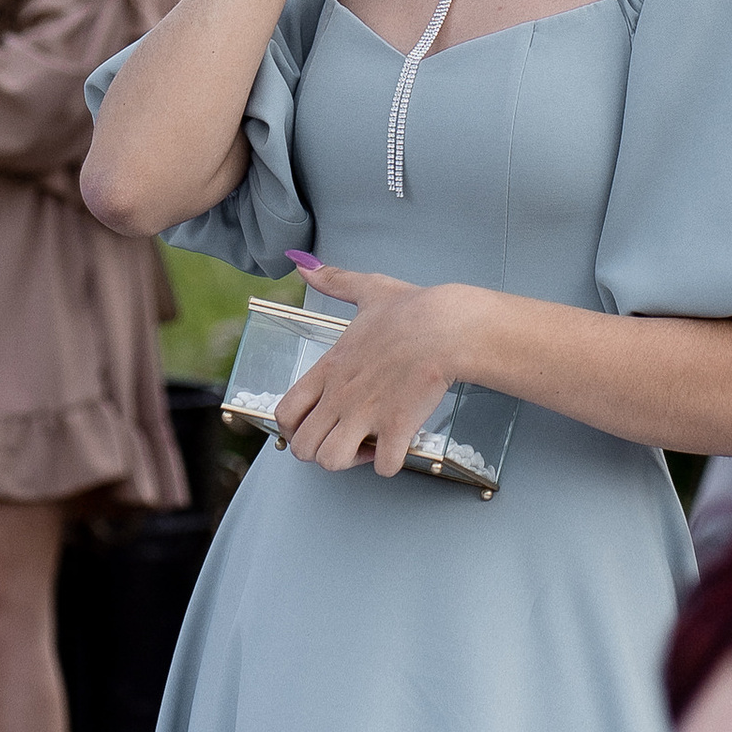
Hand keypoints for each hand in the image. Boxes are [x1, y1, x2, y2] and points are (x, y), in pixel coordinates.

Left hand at [271, 251, 461, 478]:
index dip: (294, 428)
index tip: (316, 423)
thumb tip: (303, 263)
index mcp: (329, 369)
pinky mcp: (397, 428)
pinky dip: (391, 464)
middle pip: (303, 448)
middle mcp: (339, 396)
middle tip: (345, 438)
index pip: (284, 414)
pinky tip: (399, 445)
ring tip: (370, 444)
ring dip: (351, 461)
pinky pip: (383, 468)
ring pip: (331, 462)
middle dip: (321, 450)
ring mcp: (366, 414)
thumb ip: (333, 280)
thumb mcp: (367, 289)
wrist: (447, 327)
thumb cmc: (412, 311)